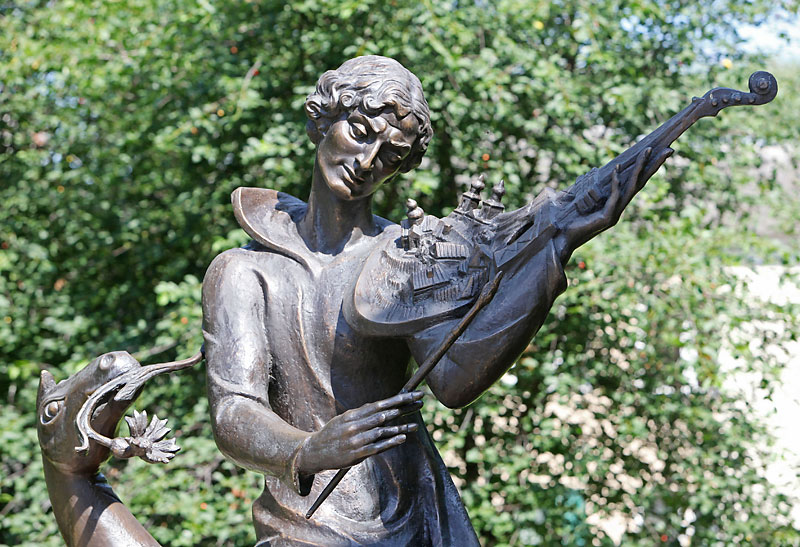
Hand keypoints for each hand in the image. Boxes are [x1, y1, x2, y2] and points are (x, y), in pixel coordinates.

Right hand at [295, 391, 422, 474]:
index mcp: (353, 414)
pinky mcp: (357, 454)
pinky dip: (391, 441)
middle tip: (420, 401)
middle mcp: (355, 425)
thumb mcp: (343, 419)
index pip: (380, 404)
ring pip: (382, 430)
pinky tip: (402, 438)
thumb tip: (379, 407)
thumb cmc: (332, 434)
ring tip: (415, 424)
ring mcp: (356, 439)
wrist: (313, 452)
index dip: (398, 399)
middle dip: (404, 407)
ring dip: (400, 426)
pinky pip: (378, 446)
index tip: (413, 394)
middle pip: (384, 414)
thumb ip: (361, 414)